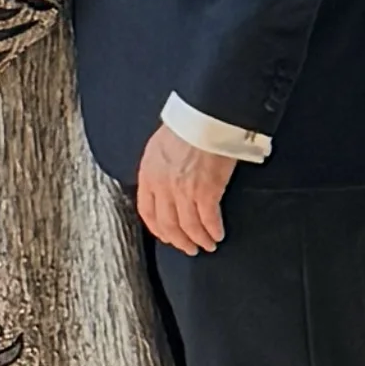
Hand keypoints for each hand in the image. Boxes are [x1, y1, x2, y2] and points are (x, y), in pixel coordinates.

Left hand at [137, 124, 234, 254]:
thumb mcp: (159, 148)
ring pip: (188, 227)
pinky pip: (208, 220)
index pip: (147, 211)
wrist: (204, 118)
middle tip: (188, 248)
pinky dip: (213, 231)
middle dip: (179, 240)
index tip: (166, 236)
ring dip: (198, 239)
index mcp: (148, 174)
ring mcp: (184, 191)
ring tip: (207, 244)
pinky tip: (217, 234)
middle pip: (167, 224)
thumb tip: (163, 183)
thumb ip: (158, 169)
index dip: (157, 229)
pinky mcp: (206, 192)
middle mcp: (163, 186)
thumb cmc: (186, 126)